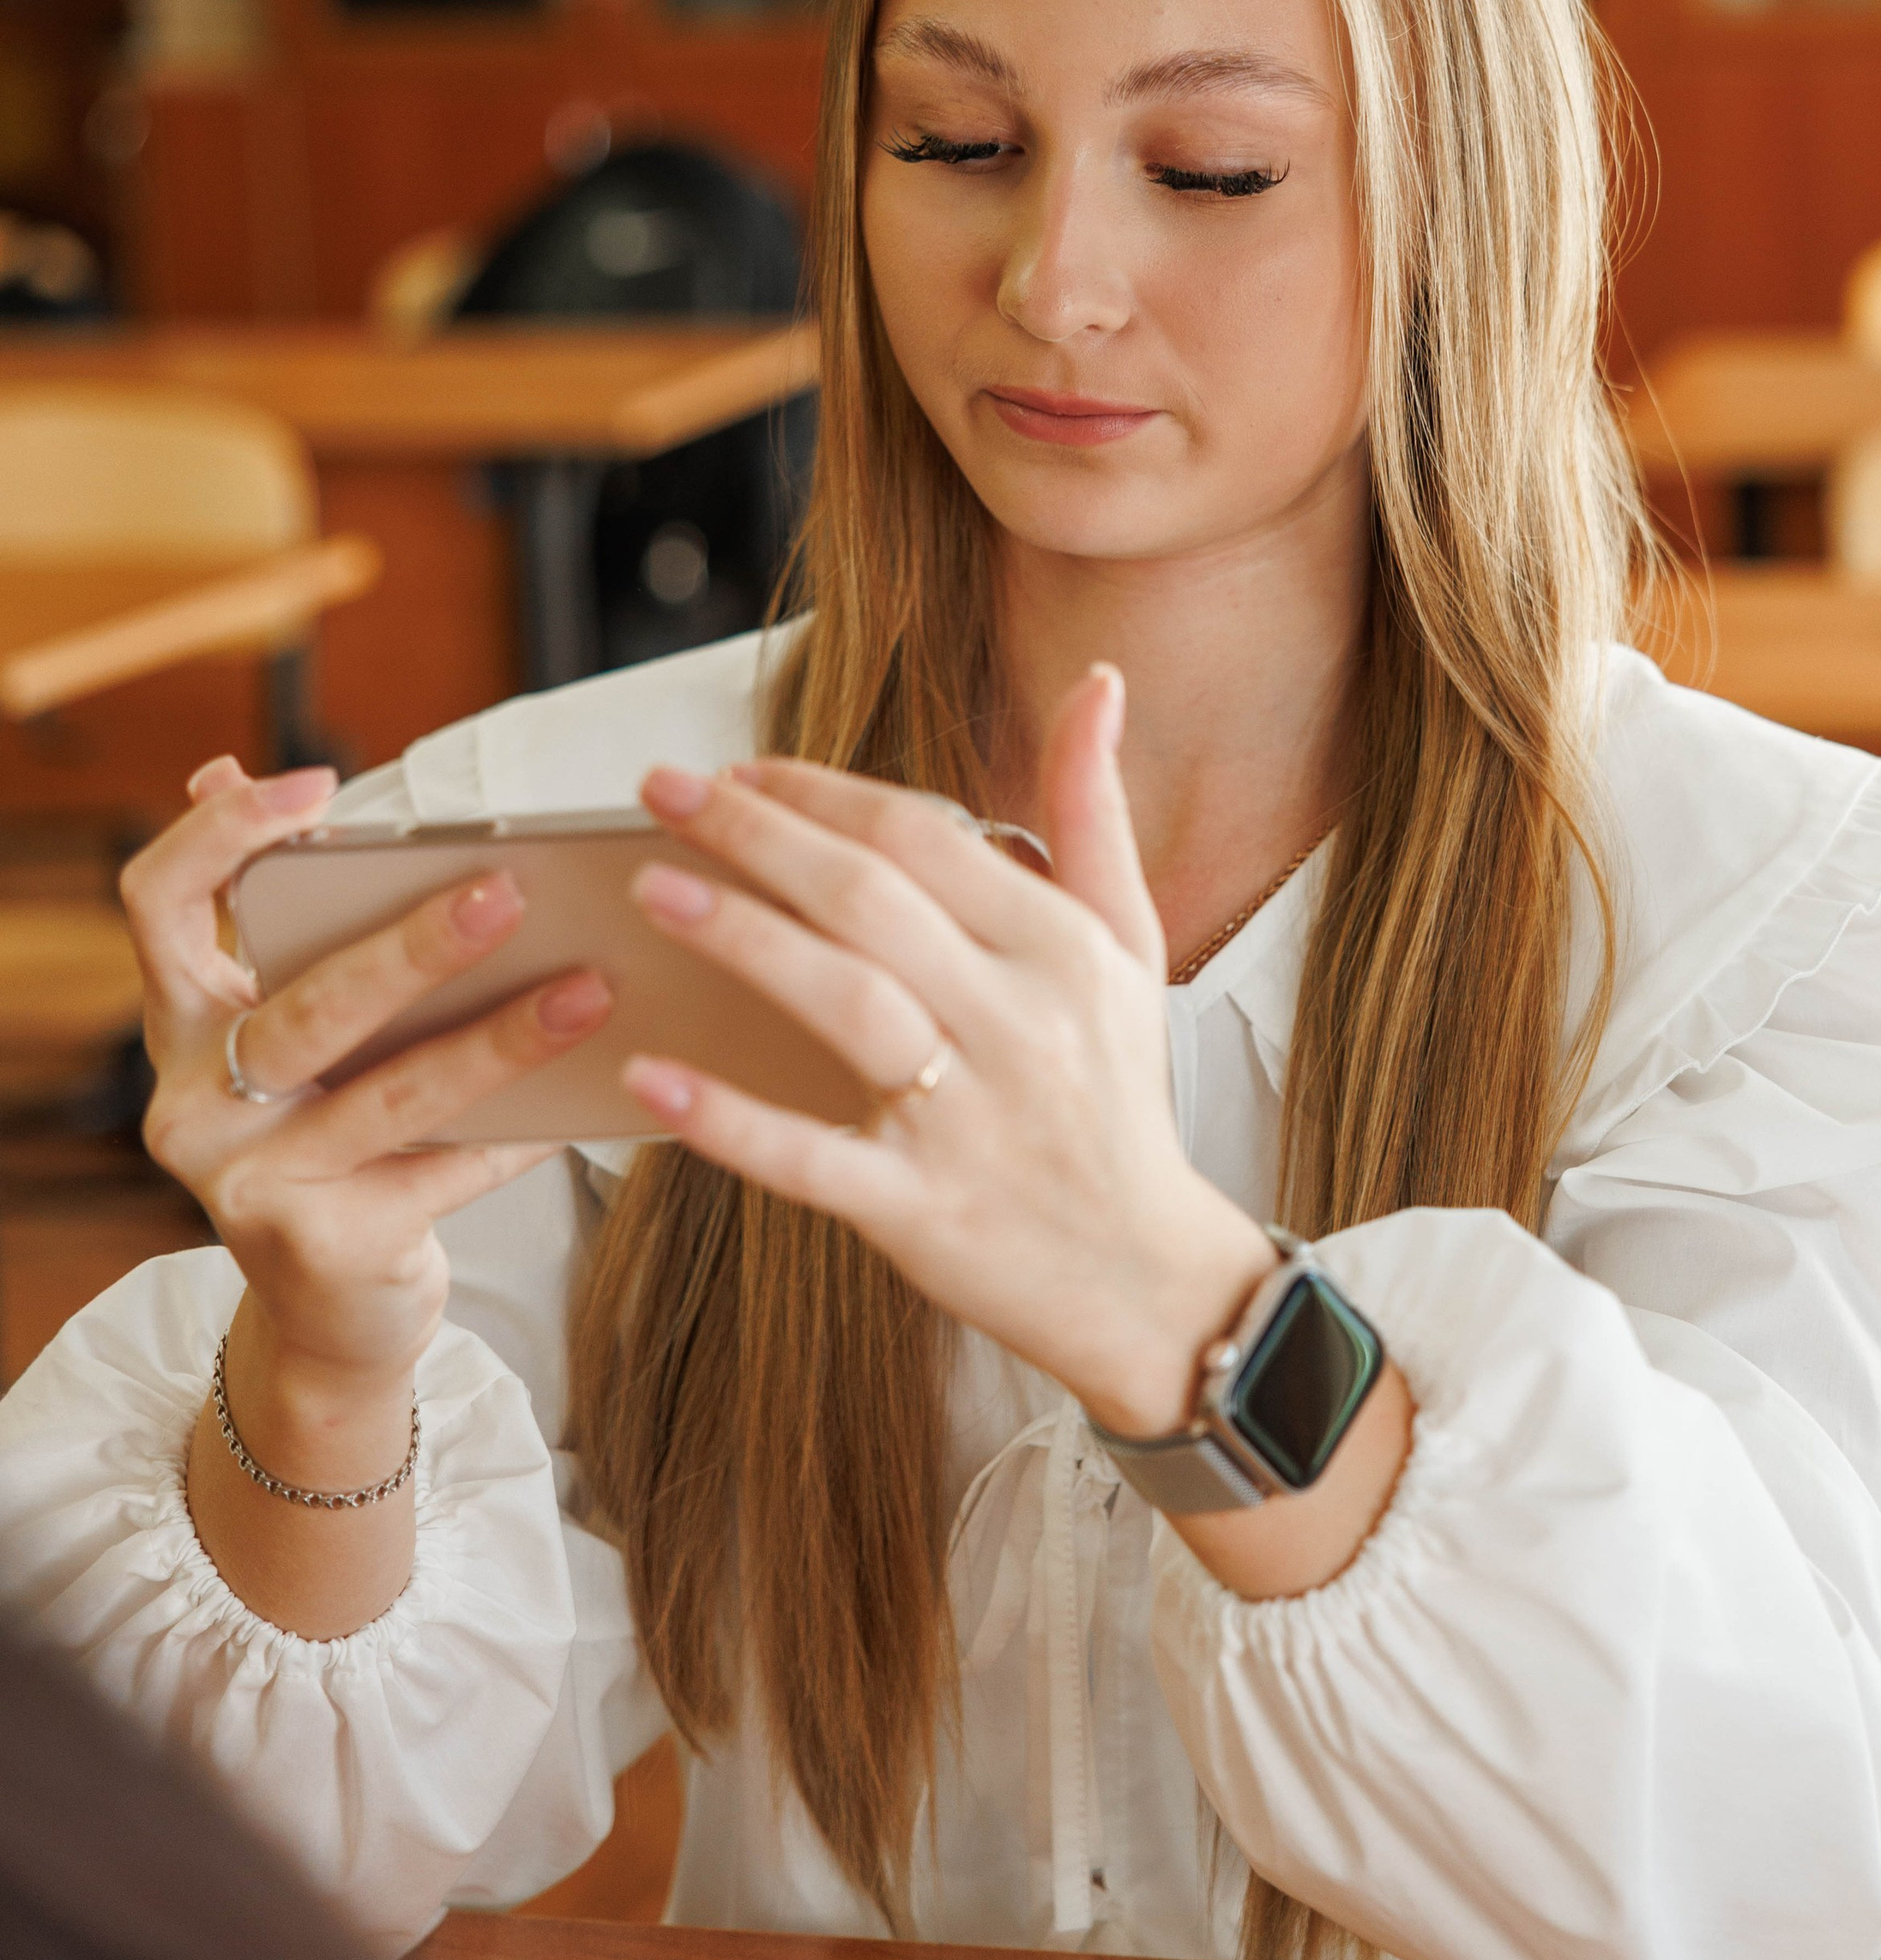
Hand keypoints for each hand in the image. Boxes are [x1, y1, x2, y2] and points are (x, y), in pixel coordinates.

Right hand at [125, 756, 613, 1427]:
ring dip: (502, 1038)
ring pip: (391, 1093)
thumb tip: (268, 782)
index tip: (319, 788)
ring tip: (590, 989)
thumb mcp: (300, 1034)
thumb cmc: (333, 1138)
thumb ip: (285, 922)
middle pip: (302, 1006)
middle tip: (508, 890)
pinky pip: (444, 1171)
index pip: (158, 902)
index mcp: (183, 1022)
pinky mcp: (320, 1247)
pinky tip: (590, 1092)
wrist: (337, 1312)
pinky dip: (522, 1129)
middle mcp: (192, 1102)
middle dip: (411, 946)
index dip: (221, 834)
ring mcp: (249, 1183)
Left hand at [622, 668, 1276, 1436]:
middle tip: (662, 792)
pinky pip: (812, 1158)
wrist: (1147, 1277)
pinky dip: (730, 1118)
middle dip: (760, 836)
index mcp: (1059, 948)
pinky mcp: (922, 1210)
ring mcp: (968, 1119)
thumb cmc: (1115, 1092)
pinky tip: (654, 1075)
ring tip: (654, 889)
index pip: (925, 840)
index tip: (741, 770)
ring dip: (742, 939)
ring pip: (843, 1005)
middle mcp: (1019, 1022)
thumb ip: (1094, 810)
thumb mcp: (1126, 944)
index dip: (824, 794)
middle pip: (870, 903)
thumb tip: (1098, 682)